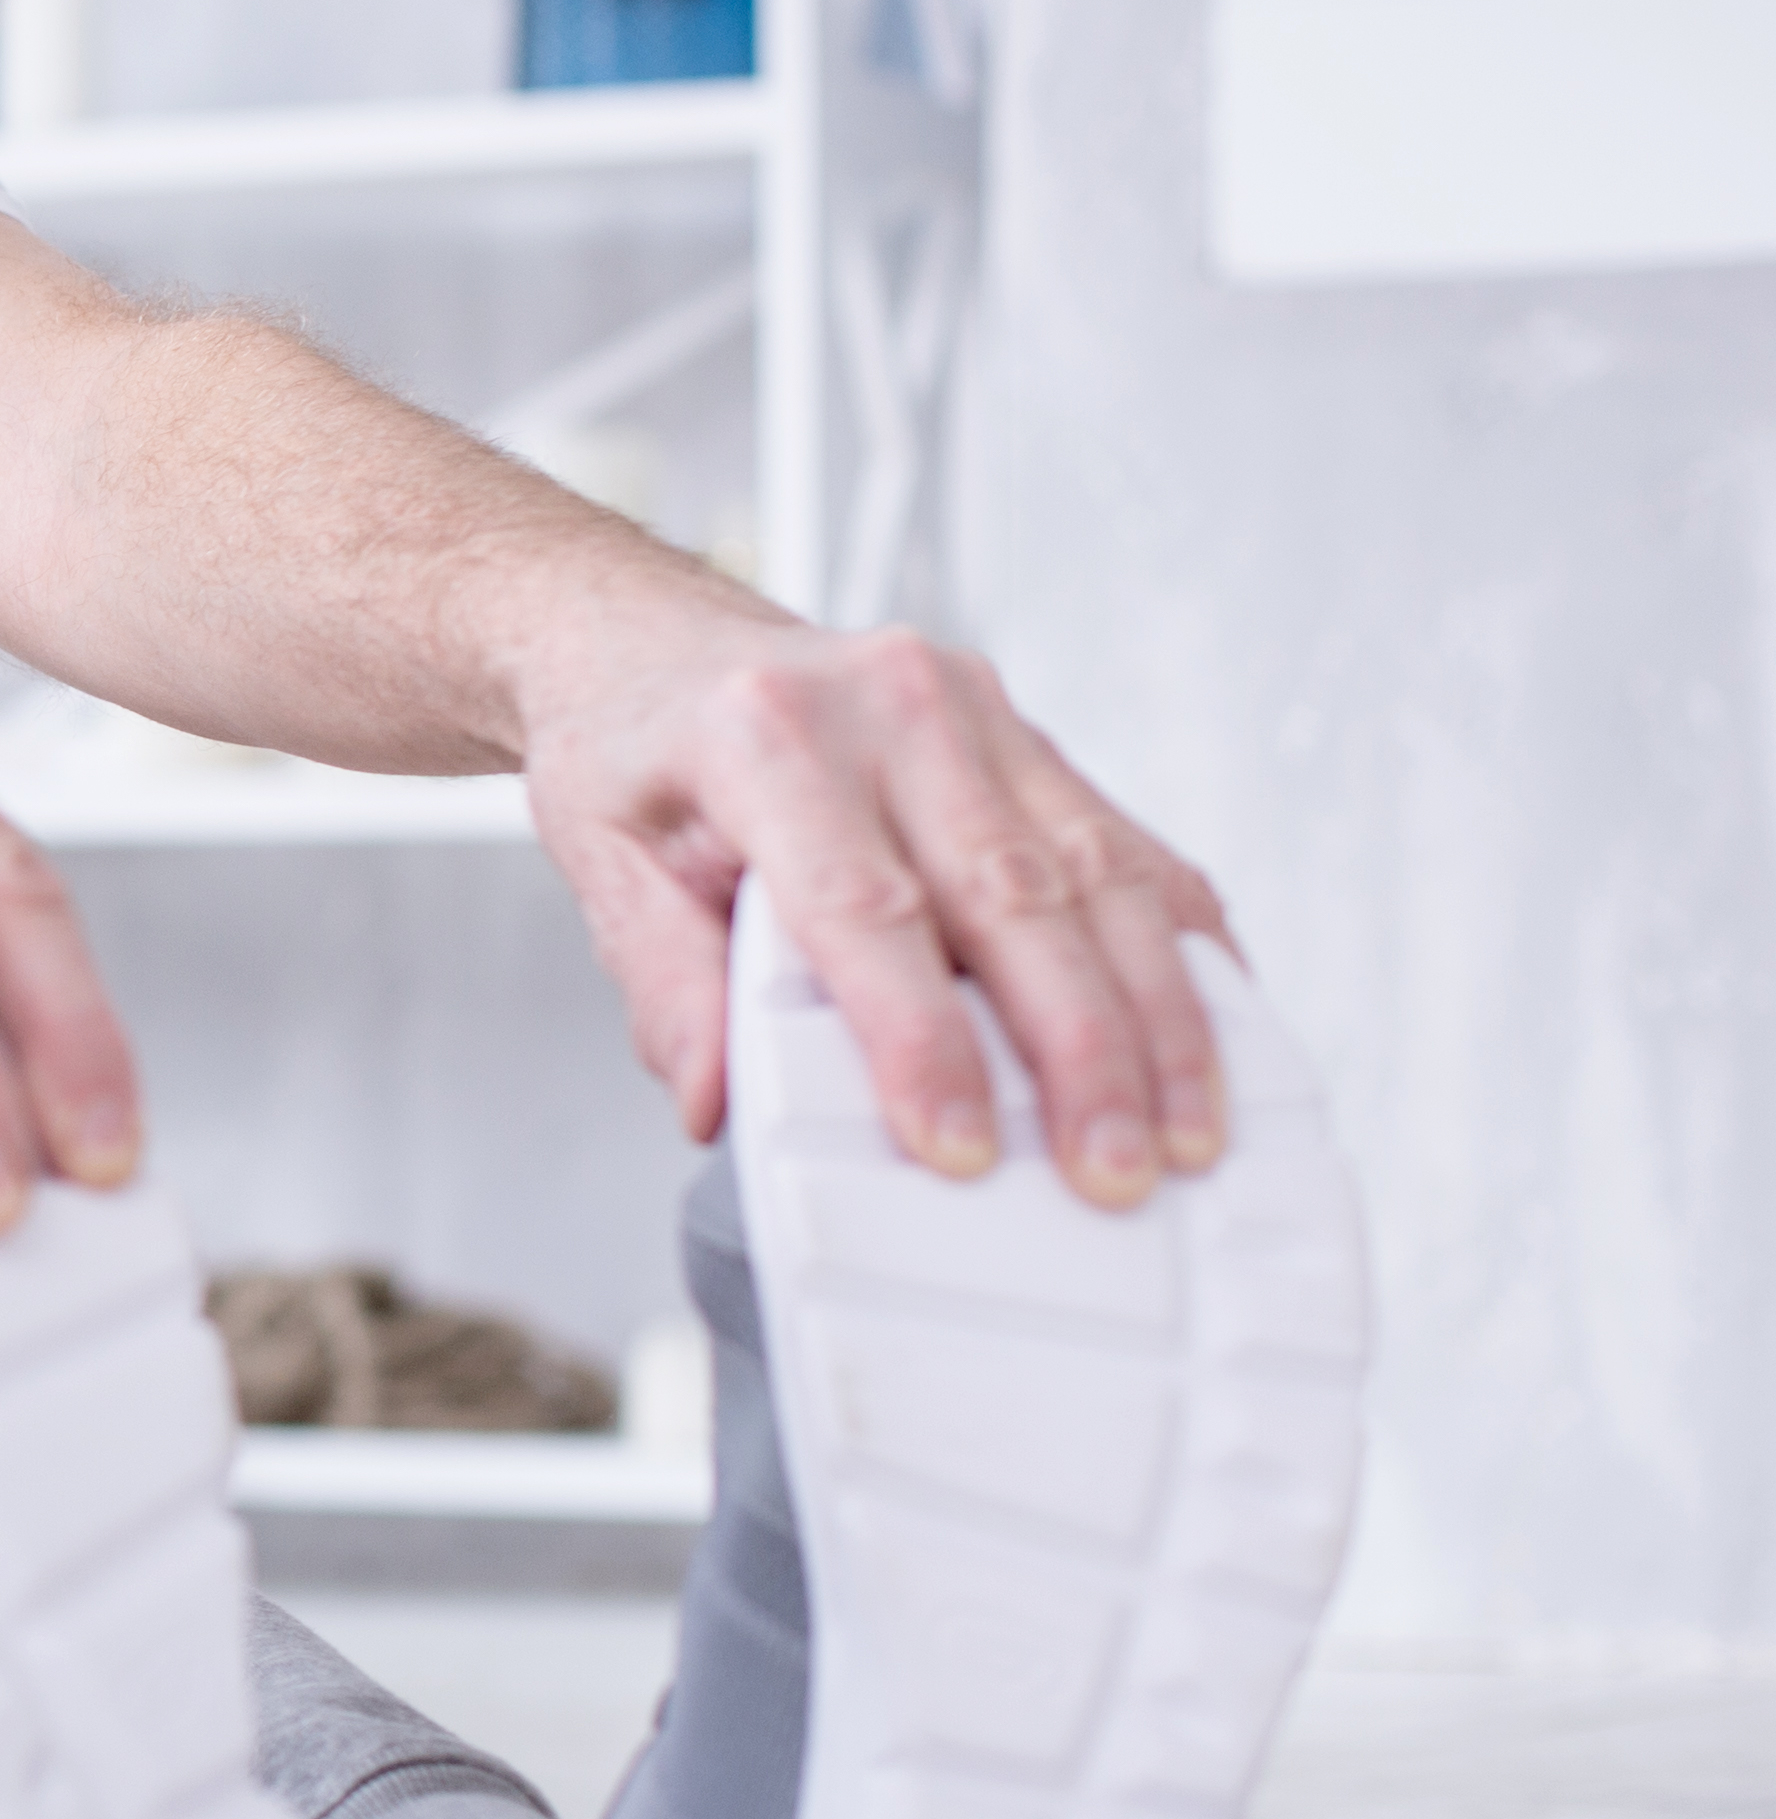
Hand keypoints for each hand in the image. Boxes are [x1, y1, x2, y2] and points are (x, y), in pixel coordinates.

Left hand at [520, 607, 1233, 1205]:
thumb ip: (662, 987)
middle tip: (1112, 1171)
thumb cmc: (635, 759)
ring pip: (1099, 872)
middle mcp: (889, 707)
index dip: (920, 1036)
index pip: (864, 907)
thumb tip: (717, 1102)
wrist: (656, 648)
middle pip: (1013, 894)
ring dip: (1158, 1015)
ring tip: (1187, 1131)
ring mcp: (977, 713)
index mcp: (768, 737)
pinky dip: (1180, 947)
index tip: (957, 1144)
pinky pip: (1130, 846)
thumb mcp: (600, 865)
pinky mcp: (1031, 738)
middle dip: (1079, 1050)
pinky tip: (1218, 1029)